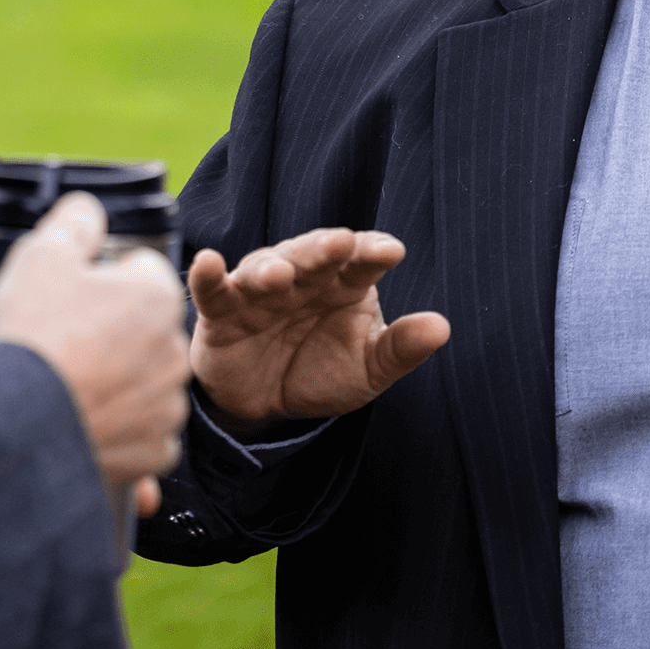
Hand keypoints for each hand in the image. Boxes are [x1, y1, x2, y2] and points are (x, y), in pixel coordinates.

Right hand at [0, 193, 190, 495]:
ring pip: (143, 380)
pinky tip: (82, 419)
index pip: (140, 270)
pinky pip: (140, 430)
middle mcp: (176, 350)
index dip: (102, 279)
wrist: (18, 428)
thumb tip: (88, 210)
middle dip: (113, 330)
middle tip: (65, 341)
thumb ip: (74, 222)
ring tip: (70, 384)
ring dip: (117, 380)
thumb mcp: (43, 254)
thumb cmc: (33, 336)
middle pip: (144, 327)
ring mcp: (167, 404)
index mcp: (159, 295)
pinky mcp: (154, 451)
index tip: (71, 297)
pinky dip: (117, 427)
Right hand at [187, 228, 449, 431]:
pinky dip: (207, 275)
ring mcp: (260, 290)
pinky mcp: (222, 310)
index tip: (393, 251)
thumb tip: (442, 327)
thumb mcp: (367, 368)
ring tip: (280, 274)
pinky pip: (213, 289)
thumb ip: (400, 348)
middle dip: (324, 249)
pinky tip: (208, 262)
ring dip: (270, 268)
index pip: (362, 260)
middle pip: (313, 255)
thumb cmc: (322, 370)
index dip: (374, 252)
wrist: (267, 405)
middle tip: (340, 244)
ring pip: (264, 269)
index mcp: (344, 283)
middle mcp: (302, 277)